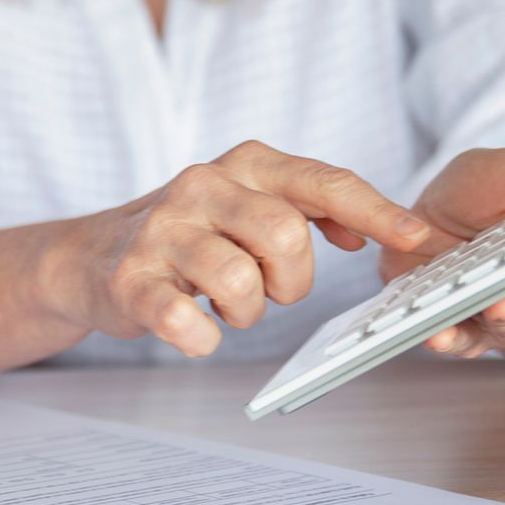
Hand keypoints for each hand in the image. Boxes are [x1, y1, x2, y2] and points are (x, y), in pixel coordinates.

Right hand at [54, 142, 432, 358]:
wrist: (89, 255)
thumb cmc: (188, 233)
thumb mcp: (248, 203)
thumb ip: (308, 207)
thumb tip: (367, 228)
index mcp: (241, 165)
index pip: (320, 181)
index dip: (374, 209)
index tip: (415, 236)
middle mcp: (200, 186)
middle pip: (283, 234)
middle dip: (291, 280)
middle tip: (269, 289)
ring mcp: (161, 231)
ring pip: (238, 281)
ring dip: (246, 312)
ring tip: (226, 307)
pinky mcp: (130, 279)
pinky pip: (184, 321)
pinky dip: (202, 338)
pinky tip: (195, 328)